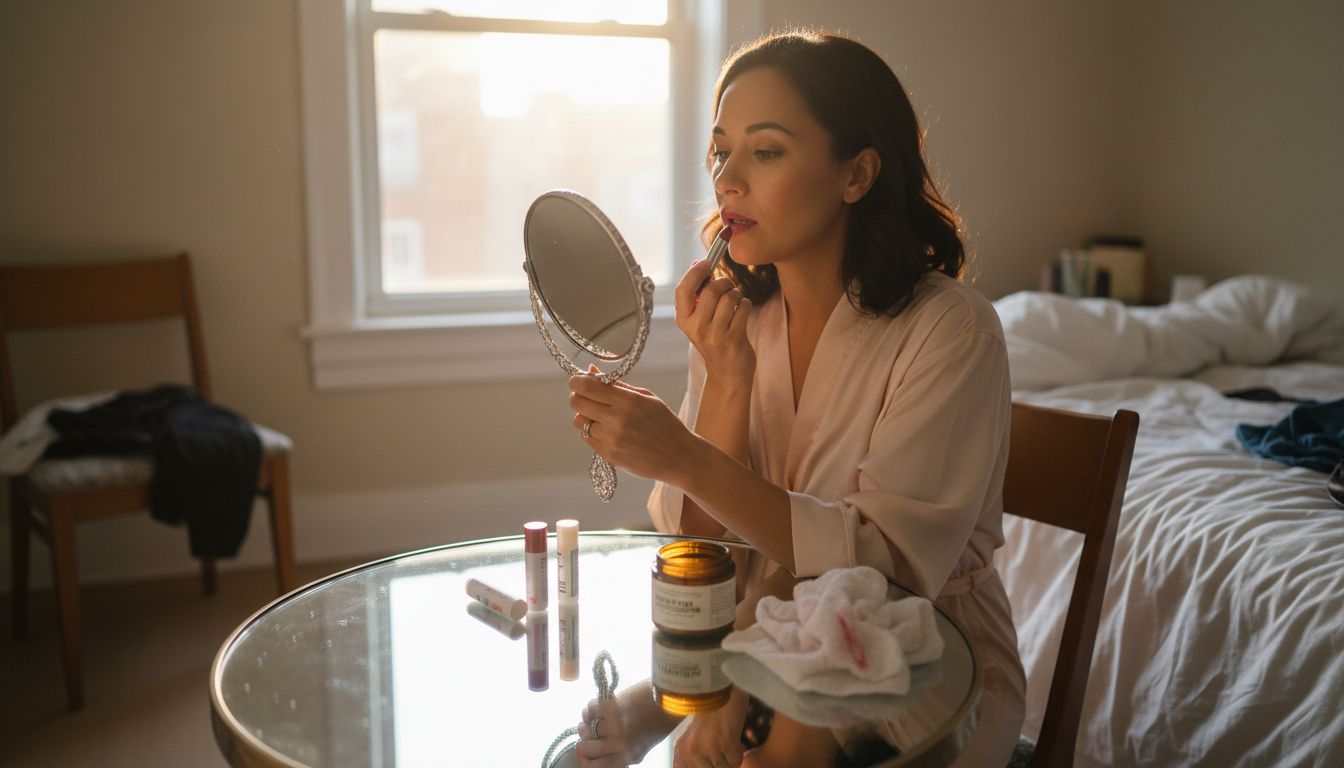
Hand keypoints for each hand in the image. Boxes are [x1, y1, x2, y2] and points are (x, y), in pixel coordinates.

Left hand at [569, 366, 700, 484]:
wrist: (678, 456)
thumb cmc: (664, 422)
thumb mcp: (646, 397)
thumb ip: (616, 385)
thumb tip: (590, 370)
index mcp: (627, 401)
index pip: (586, 386)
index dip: (577, 381)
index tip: (578, 381)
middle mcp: (617, 420)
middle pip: (576, 403)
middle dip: (578, 397)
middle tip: (587, 398)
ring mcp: (611, 439)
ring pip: (578, 421)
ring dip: (585, 416)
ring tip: (601, 417)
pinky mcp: (609, 455)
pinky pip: (587, 438)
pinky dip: (592, 432)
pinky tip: (608, 431)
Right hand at [574, 682, 680, 767]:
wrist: (671, 697)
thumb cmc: (659, 722)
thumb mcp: (643, 746)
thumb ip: (623, 755)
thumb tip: (597, 758)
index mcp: (629, 757)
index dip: (584, 762)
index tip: (584, 755)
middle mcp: (620, 744)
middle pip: (584, 749)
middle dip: (583, 741)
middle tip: (588, 734)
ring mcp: (615, 725)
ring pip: (584, 729)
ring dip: (585, 724)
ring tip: (593, 719)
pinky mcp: (612, 706)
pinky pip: (588, 710)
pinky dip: (589, 709)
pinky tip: (598, 708)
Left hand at [672, 686, 749, 767]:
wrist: (723, 688)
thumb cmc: (711, 712)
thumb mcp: (694, 738)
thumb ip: (694, 759)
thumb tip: (704, 767)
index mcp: (680, 750)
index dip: (704, 767)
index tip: (711, 761)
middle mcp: (691, 750)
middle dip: (719, 764)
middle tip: (722, 752)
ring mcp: (707, 746)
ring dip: (729, 759)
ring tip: (727, 743)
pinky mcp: (725, 742)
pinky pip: (735, 762)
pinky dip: (738, 753)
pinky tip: (733, 738)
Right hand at [675, 261, 754, 386]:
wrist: (727, 373)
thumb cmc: (714, 340)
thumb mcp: (698, 320)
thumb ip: (697, 294)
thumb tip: (697, 264)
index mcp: (684, 320)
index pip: (683, 290)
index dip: (695, 273)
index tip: (706, 263)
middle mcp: (697, 328)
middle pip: (711, 290)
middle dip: (724, 282)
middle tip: (728, 286)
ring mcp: (715, 335)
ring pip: (730, 297)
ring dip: (737, 294)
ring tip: (735, 302)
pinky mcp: (734, 338)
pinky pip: (743, 307)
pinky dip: (746, 305)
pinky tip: (742, 313)